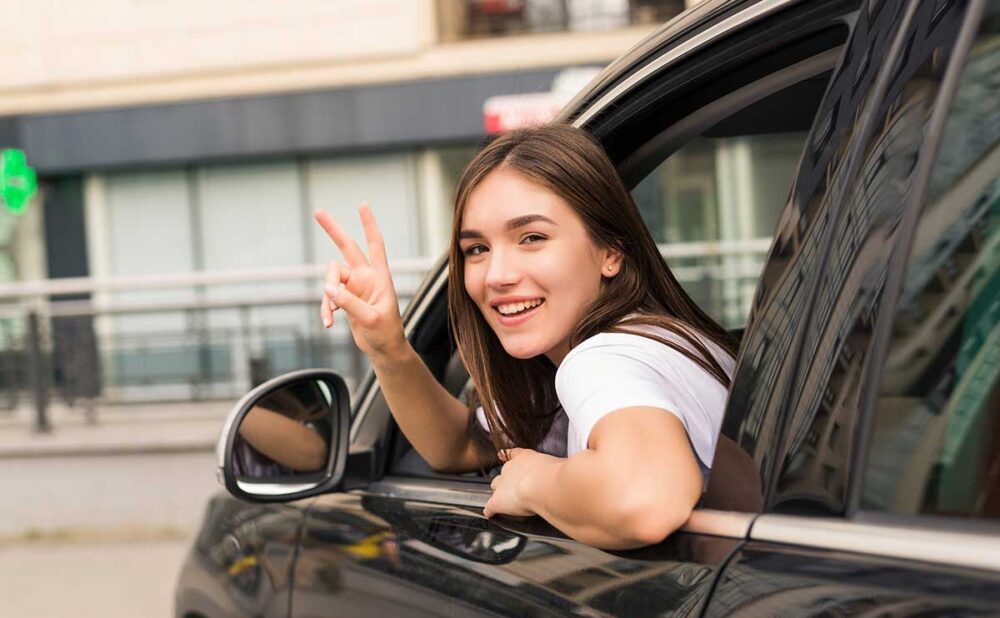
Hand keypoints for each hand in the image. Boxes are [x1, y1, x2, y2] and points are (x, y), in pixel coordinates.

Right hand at [315, 204, 405, 357]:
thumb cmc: (386, 334)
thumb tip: (328, 289)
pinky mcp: (346, 298)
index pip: (375, 245)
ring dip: (327, 297)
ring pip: (330, 280)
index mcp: (380, 277)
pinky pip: (329, 296)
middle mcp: (366, 277)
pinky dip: (326, 308)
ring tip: (330, 317)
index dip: (369, 225)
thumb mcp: (370, 319)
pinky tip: (328, 322)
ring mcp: (354, 287)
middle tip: (318, 211)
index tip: (363, 205)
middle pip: (347, 247)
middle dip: (333, 230)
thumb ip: (350, 303)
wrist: (383, 349)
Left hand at [483, 448, 561, 518]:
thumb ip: (558, 467)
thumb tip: (567, 467)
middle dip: (507, 480)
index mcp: (525, 457)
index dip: (508, 456)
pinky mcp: (498, 501)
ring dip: (499, 492)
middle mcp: (510, 467)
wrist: (544, 484)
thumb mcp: (560, 465)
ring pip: (495, 487)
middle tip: (517, 487)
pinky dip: (490, 510)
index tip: (503, 454)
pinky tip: (490, 514)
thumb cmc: (556, 474)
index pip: (514, 454)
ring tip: (505, 500)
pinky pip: (490, 506)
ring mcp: (502, 484)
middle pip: (503, 473)